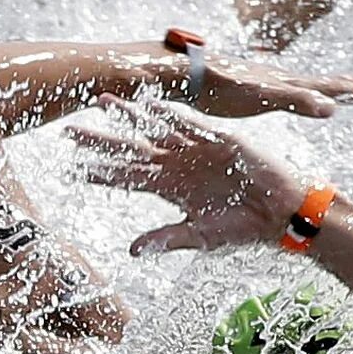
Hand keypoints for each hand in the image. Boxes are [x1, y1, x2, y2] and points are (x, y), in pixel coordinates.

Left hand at [69, 97, 317, 255]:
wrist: (282, 213)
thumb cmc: (243, 227)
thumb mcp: (202, 235)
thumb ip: (168, 237)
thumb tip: (132, 250)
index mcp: (170, 188)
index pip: (127, 178)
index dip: (100, 174)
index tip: (71, 169)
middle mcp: (178, 165)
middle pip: (131, 149)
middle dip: (102, 140)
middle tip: (70, 130)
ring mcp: (197, 149)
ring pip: (155, 130)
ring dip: (129, 117)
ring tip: (103, 102)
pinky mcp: (220, 138)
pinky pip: (191, 123)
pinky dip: (172, 114)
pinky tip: (150, 104)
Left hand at [191, 58, 352, 119]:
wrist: (180, 72)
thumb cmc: (218, 87)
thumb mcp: (262, 97)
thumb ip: (296, 101)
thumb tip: (331, 108)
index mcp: (287, 84)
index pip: (330, 87)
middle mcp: (280, 79)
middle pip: (324, 83)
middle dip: (352, 86)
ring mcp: (265, 82)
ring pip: (306, 85)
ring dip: (330, 87)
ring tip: (349, 88)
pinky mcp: (249, 88)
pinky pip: (285, 91)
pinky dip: (302, 94)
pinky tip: (299, 94)